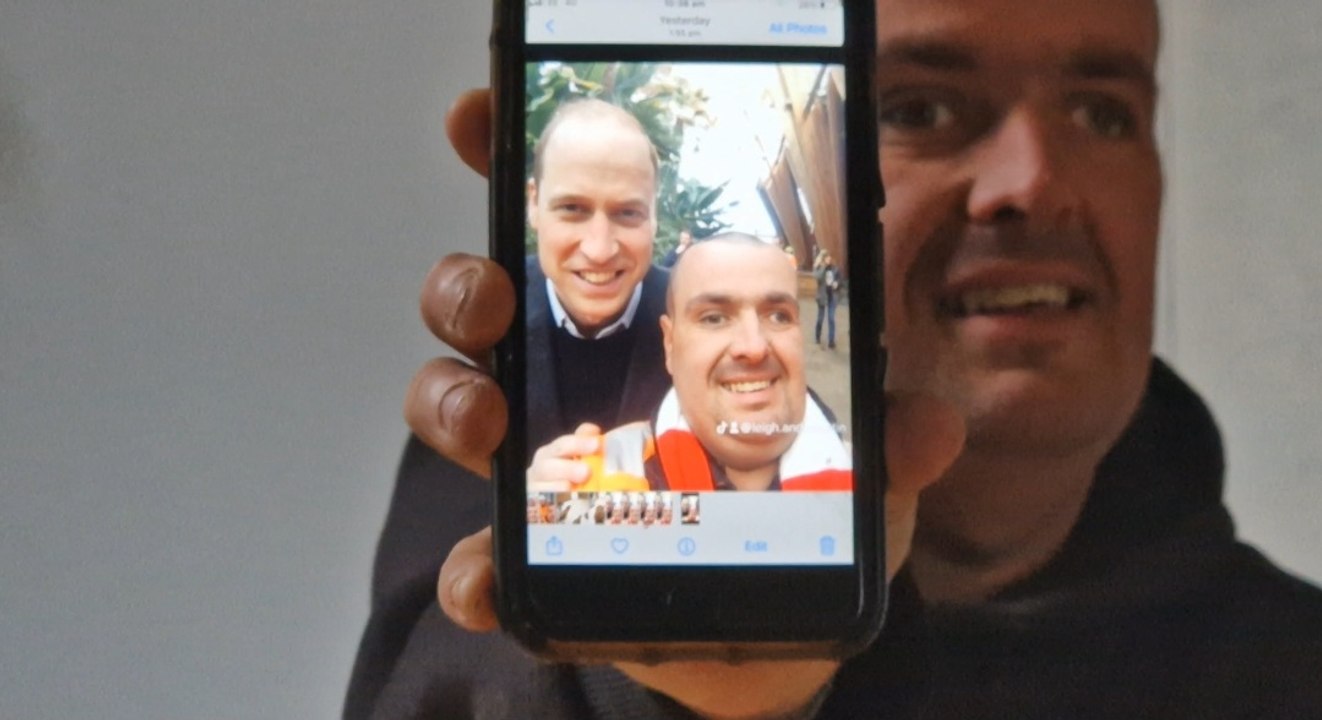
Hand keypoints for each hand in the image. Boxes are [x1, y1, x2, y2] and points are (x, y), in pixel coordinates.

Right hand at [409, 89, 966, 719]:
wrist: (771, 629)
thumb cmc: (797, 522)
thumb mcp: (857, 469)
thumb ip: (889, 440)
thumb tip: (929, 424)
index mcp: (642, 334)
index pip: (570, 235)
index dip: (514, 168)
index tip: (484, 122)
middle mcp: (577, 386)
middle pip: (485, 311)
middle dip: (467, 288)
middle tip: (492, 298)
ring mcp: (547, 466)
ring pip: (457, 408)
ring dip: (453, 404)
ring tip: (491, 428)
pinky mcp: (539, 556)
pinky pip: (480, 557)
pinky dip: (474, 566)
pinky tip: (492, 575)